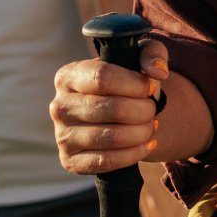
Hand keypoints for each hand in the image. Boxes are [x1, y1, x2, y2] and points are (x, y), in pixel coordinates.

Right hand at [50, 39, 167, 174]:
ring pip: (111, 137)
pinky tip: (147, 144)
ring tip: (151, 126)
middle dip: (142, 110)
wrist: (112, 116)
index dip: (134, 84)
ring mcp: (62, 136)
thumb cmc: (125, 82)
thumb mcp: (137, 58)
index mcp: (67, 76)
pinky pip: (107, 162)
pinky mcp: (70, 161)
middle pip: (111, 108)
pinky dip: (134, 154)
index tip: (150, 87)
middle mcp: (59, 106)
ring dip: (141, 133)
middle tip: (153, 109)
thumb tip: (157, 72)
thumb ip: (152, 54)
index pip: (102, 77)